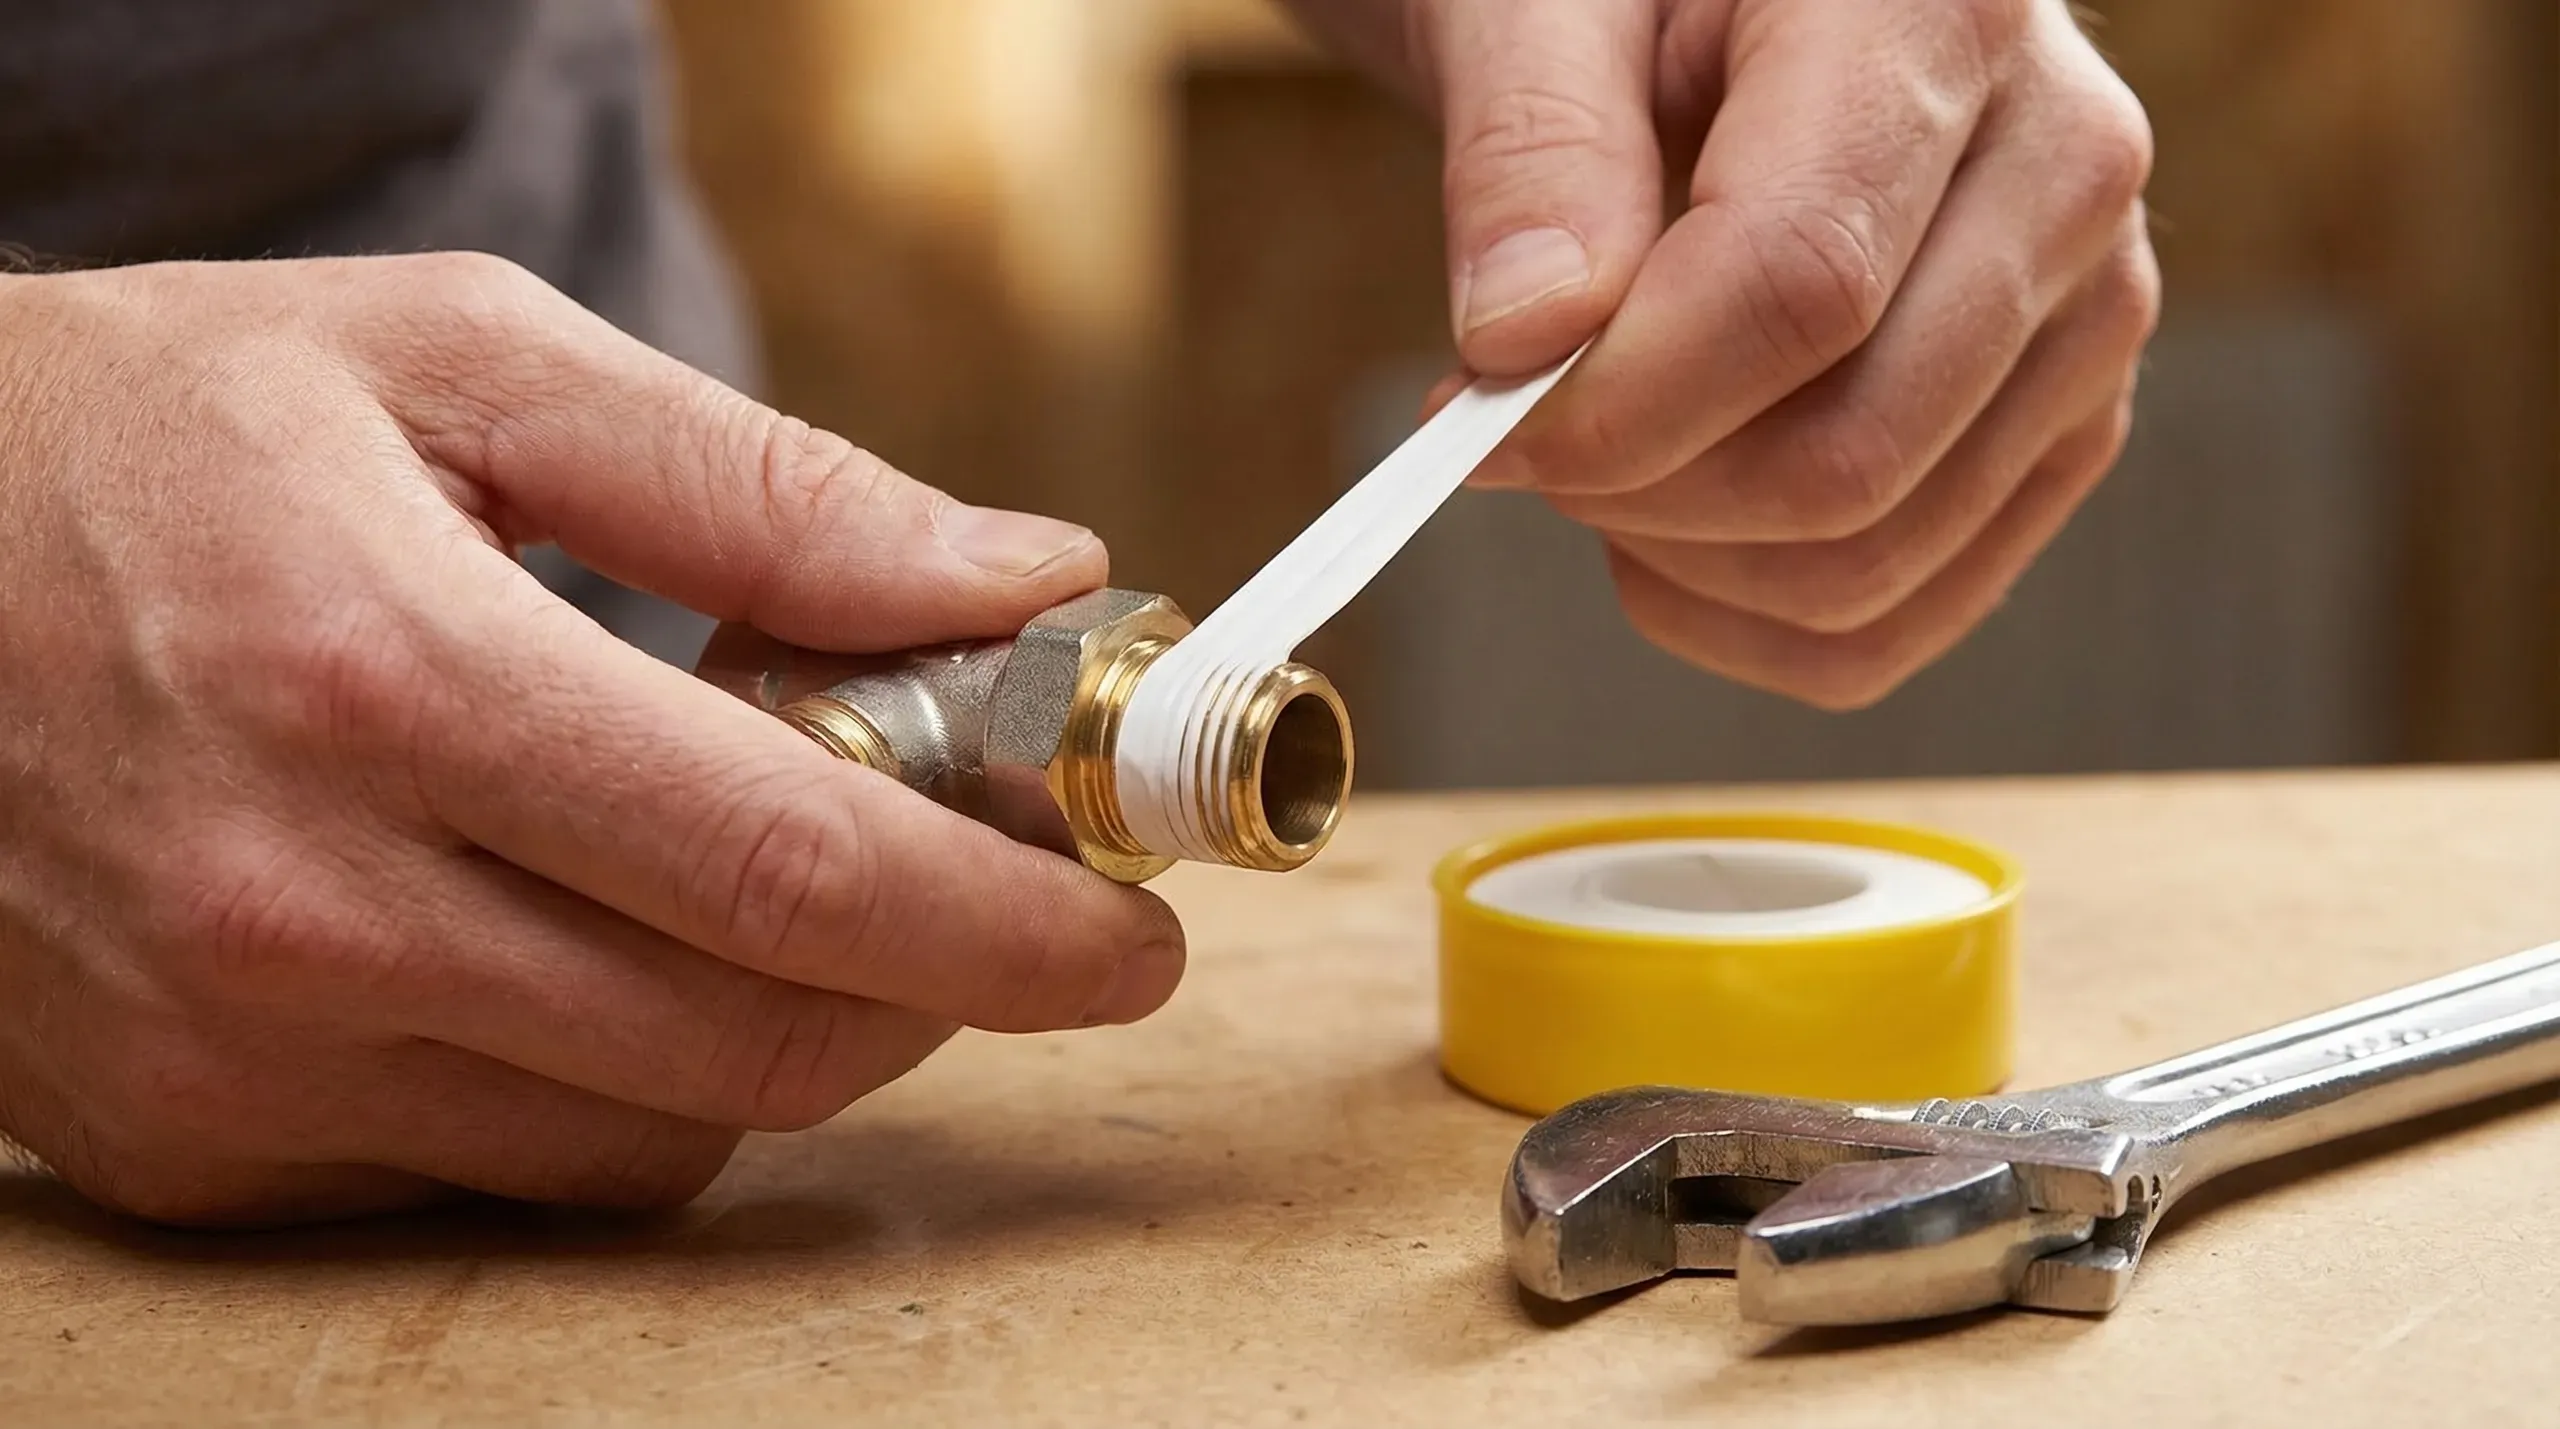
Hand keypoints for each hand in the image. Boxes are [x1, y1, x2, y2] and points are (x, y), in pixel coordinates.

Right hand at [0, 254, 1184, 1225]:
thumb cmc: (153, 433)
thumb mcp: (458, 362)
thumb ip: (761, 482)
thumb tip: (1021, 572)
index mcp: (385, 677)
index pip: (792, 865)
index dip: (1009, 921)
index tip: (1133, 927)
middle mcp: (304, 908)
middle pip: (755, 1041)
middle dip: (941, 989)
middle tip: (1008, 899)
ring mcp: (238, 1058)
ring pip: (656, 1138)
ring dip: (789, 1030)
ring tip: (775, 876)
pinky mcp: (198, 1148)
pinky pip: (514, 1173)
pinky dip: (625, 1083)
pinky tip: (601, 943)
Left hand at [1296, 0, 2159, 706]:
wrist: (1743, 1)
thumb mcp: (1540, 3)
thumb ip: (1530, 152)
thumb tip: (1524, 343)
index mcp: (1947, 14)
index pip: (1800, 289)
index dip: (1617, 403)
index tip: (1471, 419)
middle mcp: (2069, 170)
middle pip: (1850, 455)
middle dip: (1634, 490)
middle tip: (1514, 430)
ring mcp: (2088, 314)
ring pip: (1872, 562)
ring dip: (1676, 558)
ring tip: (1589, 447)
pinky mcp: (2061, 426)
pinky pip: (1893, 621)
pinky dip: (1738, 618)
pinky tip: (1655, 529)